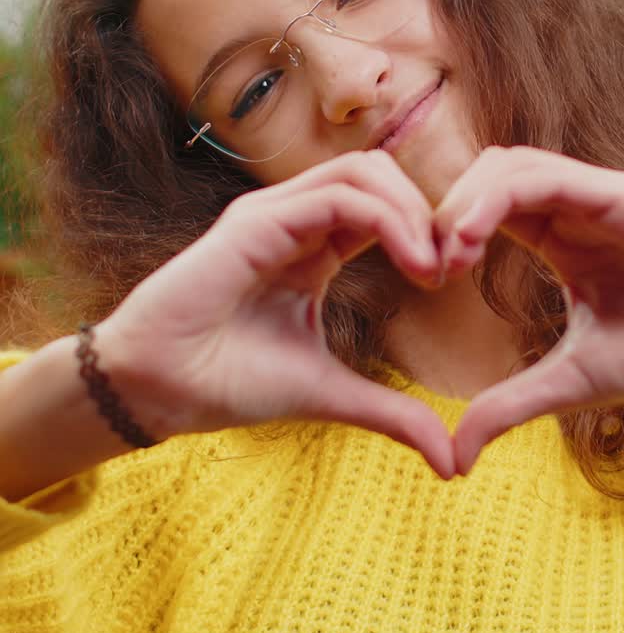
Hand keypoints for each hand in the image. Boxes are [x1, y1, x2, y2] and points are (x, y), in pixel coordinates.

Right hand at [97, 153, 454, 478]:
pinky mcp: (256, 222)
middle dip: (428, 211)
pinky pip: (338, 197)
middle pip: (380, 174)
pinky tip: (411, 263)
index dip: (426, 230)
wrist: (160, 390)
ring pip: (364, 171)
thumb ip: (391, 414)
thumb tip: (452, 461)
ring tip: (433, 267)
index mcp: (313, 247)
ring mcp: (274, 215)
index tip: (454, 277)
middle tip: (452, 267)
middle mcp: (295, 219)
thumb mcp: (331, 394)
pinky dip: (388, 220)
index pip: (384, 205)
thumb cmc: (230, 383)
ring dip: (413, 211)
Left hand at [433, 147, 623, 473]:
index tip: (426, 280)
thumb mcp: (568, 384)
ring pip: (509, 164)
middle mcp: (574, 208)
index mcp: (560, 238)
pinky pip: (546, 176)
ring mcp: (597, 196)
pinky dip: (497, 196)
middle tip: (429, 267)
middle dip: (444, 212)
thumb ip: (508, 407)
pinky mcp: (621, 196)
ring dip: (464, 201)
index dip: (446, 233)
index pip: (484, 207)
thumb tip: (455, 456)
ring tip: (447, 255)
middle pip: (486, 175)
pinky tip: (471, 239)